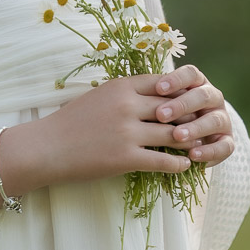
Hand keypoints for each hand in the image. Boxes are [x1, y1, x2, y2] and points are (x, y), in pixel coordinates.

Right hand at [2, 74, 195, 194]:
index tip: (193, 98)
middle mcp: (127, 106)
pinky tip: (185, 166)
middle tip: (204, 123)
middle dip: (190, 116)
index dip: (181, 91)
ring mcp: (127, 132)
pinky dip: (178, 164)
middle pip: (173, 107)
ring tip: (198, 146)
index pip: (163, 83)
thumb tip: (148, 94)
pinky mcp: (125, 158)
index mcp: (120, 87)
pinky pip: (162, 160)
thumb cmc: (69, 122)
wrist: (45, 148)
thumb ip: (123, 93)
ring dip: (189, 141)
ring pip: (172, 134)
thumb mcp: (97, 96)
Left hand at [151, 64, 235, 169]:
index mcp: (196, 83)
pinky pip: (224, 146)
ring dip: (196, 128)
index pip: (190, 74)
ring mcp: (222, 119)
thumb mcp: (155, 106)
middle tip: (161, 115)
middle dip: (182, 104)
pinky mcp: (227, 142)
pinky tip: (193, 156)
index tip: (159, 88)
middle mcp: (212, 98)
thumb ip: (152, 99)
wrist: (181, 143)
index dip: (177, 79)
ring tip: (177, 136)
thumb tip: (130, 97)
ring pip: (214, 120)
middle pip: (203, 95)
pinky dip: (209, 151)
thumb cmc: (162, 119)